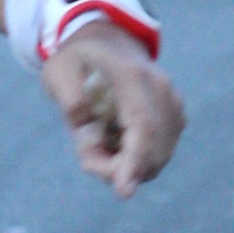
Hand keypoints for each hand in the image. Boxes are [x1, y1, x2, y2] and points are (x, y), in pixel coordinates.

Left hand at [40, 26, 182, 194]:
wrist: (108, 40)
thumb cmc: (77, 59)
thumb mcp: (58, 72)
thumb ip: (70, 102)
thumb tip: (87, 130)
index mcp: (131, 76)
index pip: (143, 126)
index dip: (135, 162)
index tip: (124, 192)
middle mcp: (161, 90)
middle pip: (152, 150)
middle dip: (118, 169)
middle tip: (85, 152)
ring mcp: (173, 103)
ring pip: (156, 157)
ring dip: (123, 164)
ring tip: (94, 139)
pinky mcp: (175, 117)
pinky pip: (157, 153)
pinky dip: (134, 158)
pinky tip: (112, 139)